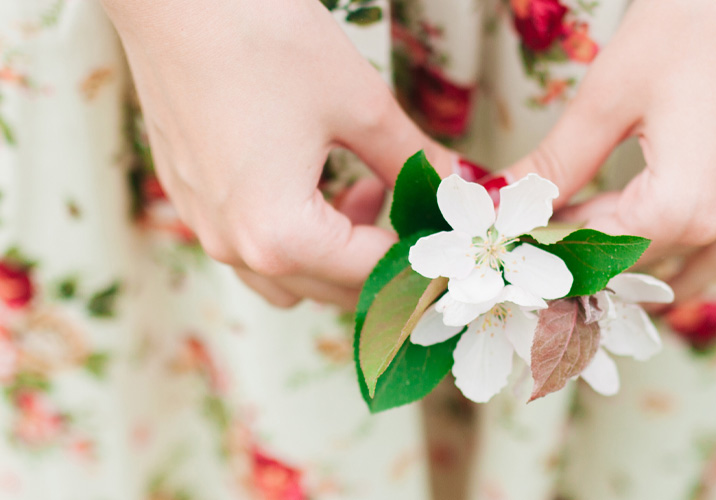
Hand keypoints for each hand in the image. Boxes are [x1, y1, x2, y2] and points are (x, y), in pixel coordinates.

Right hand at [102, 0, 453, 307]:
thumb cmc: (263, 39)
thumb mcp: (361, 104)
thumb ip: (412, 159)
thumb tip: (450, 182)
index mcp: (280, 237)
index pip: (375, 275)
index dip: (422, 255)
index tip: (450, 231)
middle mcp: (235, 247)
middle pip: (333, 289)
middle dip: (383, 256)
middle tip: (417, 207)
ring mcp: (205, 226)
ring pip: (292, 276)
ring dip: (339, 251)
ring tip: (366, 187)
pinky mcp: (191, 198)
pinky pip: (253, 245)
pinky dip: (296, 232)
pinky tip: (318, 179)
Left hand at [502, 0, 715, 301]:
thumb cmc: (702, 19)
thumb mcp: (611, 95)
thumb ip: (558, 161)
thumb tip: (506, 194)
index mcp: (685, 208)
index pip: (598, 251)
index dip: (549, 246)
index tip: (515, 237)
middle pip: (643, 263)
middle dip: (589, 252)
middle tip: (543, 230)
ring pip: (692, 263)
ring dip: (642, 264)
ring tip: (594, 249)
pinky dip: (685, 243)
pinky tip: (659, 226)